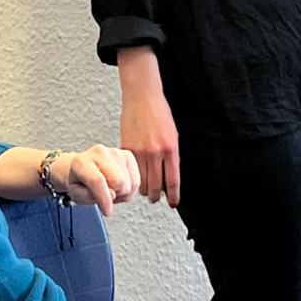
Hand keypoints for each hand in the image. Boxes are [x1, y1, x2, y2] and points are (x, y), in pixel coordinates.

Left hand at [58, 145, 140, 215]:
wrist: (81, 167)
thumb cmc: (79, 181)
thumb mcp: (76, 194)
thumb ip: (90, 196)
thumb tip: (111, 194)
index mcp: (82, 162)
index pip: (98, 181)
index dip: (105, 199)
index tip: (107, 211)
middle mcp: (100, 153)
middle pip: (119, 181)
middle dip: (114, 194)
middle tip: (105, 196)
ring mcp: (116, 152)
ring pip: (130, 183)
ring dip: (122, 193)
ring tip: (111, 191)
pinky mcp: (128, 155)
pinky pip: (136, 181)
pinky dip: (129, 189)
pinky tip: (119, 187)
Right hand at [119, 88, 179, 206]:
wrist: (143, 97)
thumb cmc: (159, 114)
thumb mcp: (173, 136)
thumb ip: (171, 156)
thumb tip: (169, 178)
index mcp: (170, 149)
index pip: (173, 180)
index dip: (174, 195)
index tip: (174, 203)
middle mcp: (155, 152)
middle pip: (156, 186)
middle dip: (157, 196)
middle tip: (157, 199)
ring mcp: (140, 151)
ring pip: (141, 182)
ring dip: (144, 189)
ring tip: (146, 191)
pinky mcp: (126, 149)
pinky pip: (130, 170)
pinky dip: (133, 177)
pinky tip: (135, 178)